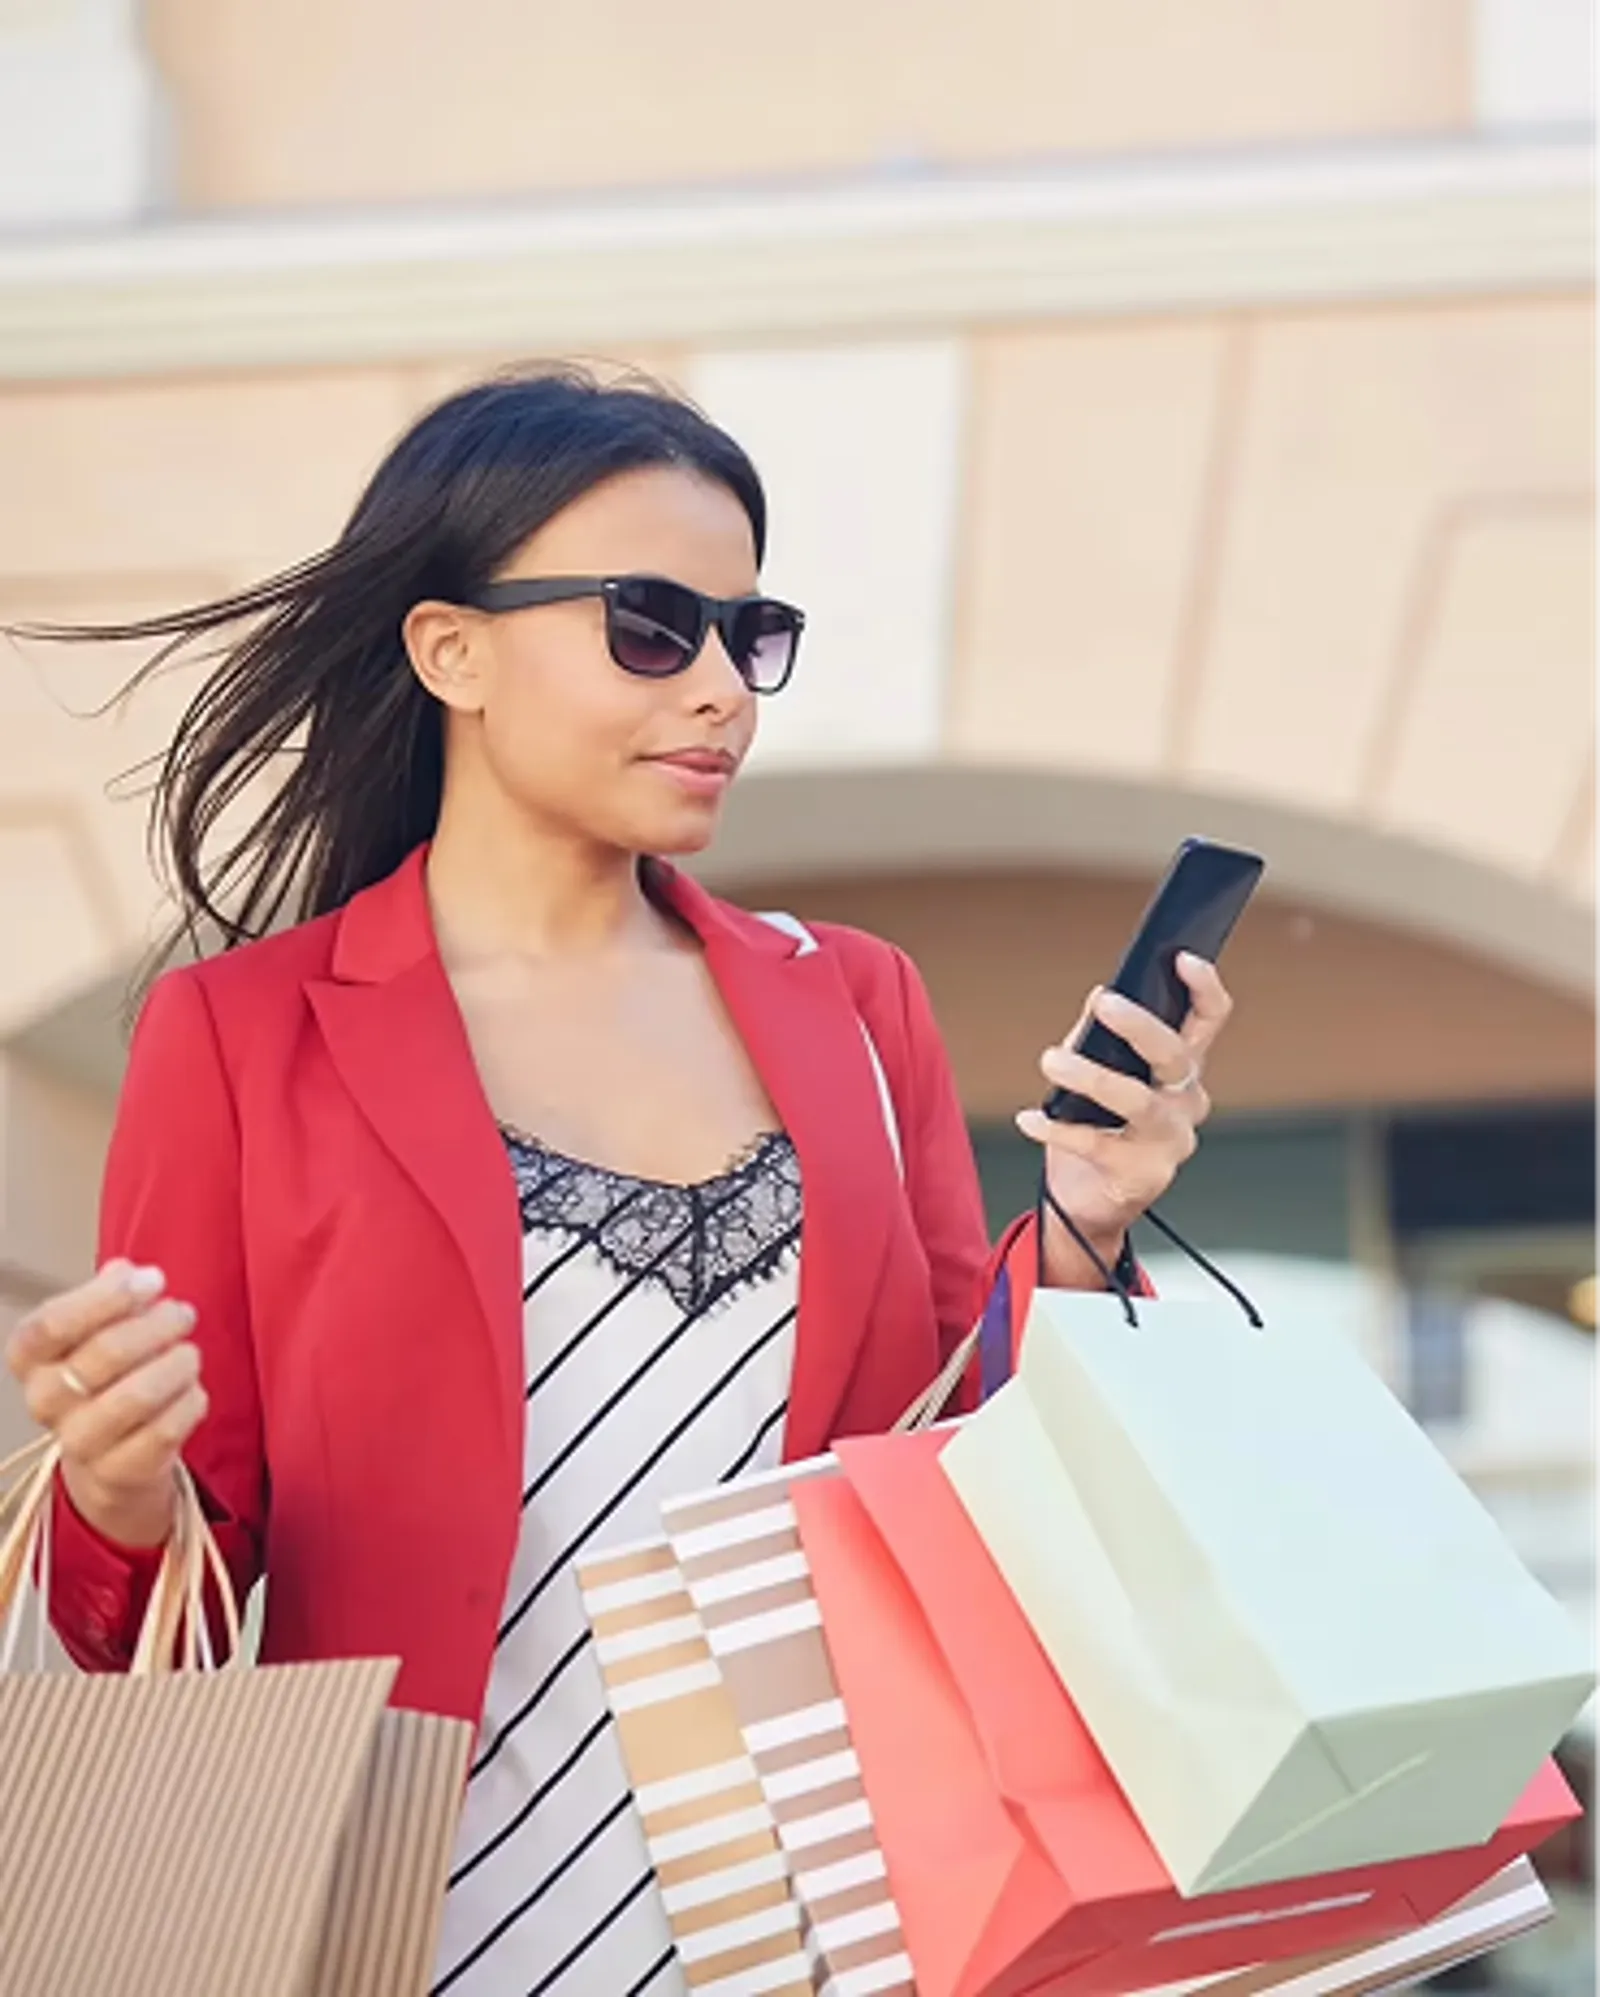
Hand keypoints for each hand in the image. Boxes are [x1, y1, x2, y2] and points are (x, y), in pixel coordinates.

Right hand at [4, 1261, 204, 1548]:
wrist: (107, 1450)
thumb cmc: (105, 1371)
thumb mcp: (96, 1326)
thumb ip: (110, 1293)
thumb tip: (126, 1270)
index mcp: (30, 1356)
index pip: (53, 1323)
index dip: (109, 1296)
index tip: (153, 1281)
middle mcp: (44, 1400)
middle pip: (106, 1352)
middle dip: (159, 1325)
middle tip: (183, 1313)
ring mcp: (79, 1441)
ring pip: (138, 1394)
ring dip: (178, 1364)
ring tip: (190, 1353)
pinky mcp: (119, 1470)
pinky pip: (166, 1430)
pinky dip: (190, 1402)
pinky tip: (192, 1390)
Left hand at [1015, 953, 1234, 1280]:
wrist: (1087, 1204)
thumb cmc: (1096, 1130)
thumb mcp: (1097, 1073)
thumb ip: (1100, 1036)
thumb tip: (1098, 995)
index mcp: (1181, 1071)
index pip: (1208, 1021)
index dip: (1203, 988)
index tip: (1184, 958)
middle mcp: (1185, 1103)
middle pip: (1175, 1056)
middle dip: (1140, 1025)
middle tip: (1103, 1003)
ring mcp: (1170, 1142)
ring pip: (1139, 1100)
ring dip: (1092, 1076)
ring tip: (1051, 1061)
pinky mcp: (1142, 1175)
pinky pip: (1097, 1145)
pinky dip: (1057, 1129)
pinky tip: (1029, 1118)